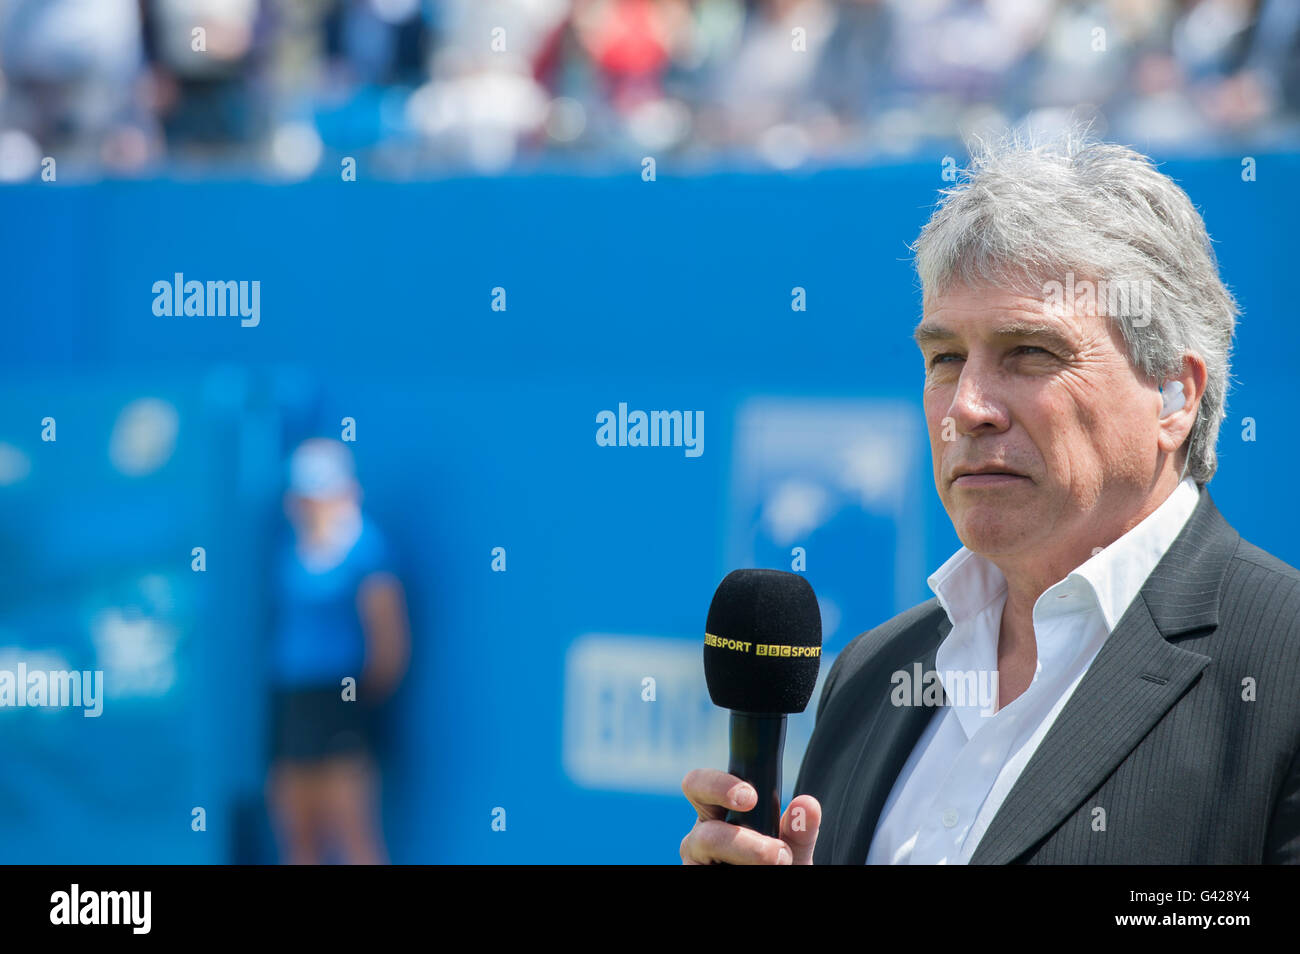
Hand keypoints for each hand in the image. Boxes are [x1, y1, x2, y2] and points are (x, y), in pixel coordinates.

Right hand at [679, 768, 821, 863]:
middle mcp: (700, 838)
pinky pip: (708, 874)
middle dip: (738, 840)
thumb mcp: (792, 847)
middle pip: (703, 831)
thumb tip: (806, 804)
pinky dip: (742, 870)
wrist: (772, 882)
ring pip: (709, 854)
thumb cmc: (776, 863)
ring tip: (780, 864)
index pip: (700, 784)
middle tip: (774, 850)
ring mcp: (696, 863)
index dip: (718, 785)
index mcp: (716, 813)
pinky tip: (761, 874)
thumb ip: (799, 827)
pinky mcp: (696, 876)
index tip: (751, 798)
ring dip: (748, 857)